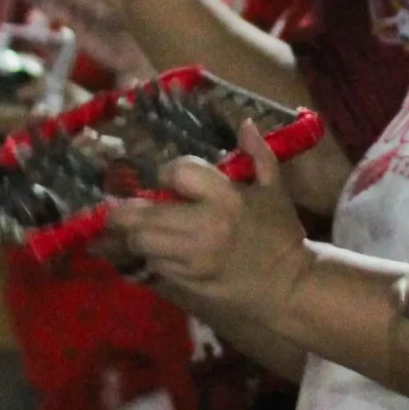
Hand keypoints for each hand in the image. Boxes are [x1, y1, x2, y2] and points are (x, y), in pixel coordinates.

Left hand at [110, 122, 311, 311]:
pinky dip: (148, 257)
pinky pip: (153, 266)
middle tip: (117, 209)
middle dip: (124, 211)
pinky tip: (150, 252)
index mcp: (225, 198)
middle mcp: (204, 226)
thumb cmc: (281, 234)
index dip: (166, 173)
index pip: (178, 172)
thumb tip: (245, 124)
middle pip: (143, 215)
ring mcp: (193, 258)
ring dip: (133, 236)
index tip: (167, 180)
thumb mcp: (275, 190)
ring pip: (141, 243)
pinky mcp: (189, 282)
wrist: (290, 285)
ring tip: (132, 230)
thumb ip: (259, 155)